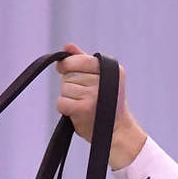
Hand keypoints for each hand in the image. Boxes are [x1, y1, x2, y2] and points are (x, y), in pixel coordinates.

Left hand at [55, 43, 146, 168]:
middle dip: (70, 84)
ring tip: (83, 104)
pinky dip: (65, 108)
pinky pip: (61, 102)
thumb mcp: (100, 78)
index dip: (67, 65)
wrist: (116, 132)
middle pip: (68, 75)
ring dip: (68, 97)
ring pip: (64, 88)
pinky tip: (77, 112)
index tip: (65, 70)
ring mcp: (94, 94)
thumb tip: (67, 46)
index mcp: (110, 69)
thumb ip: (83, 61)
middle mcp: (103, 80)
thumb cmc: (105, 104)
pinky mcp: (83, 108)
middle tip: (84, 95)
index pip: (78, 60)